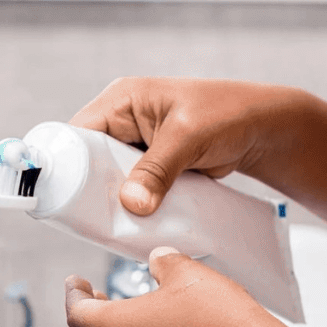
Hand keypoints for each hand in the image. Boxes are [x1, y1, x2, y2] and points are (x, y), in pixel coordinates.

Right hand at [71, 78, 308, 215]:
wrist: (262, 129)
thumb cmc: (228, 115)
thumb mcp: (188, 137)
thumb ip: (157, 169)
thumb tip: (131, 204)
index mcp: (121, 100)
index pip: (78, 133)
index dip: (67, 163)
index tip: (64, 198)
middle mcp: (122, 120)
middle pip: (88, 160)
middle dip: (91, 188)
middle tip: (90, 220)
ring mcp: (135, 144)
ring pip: (108, 177)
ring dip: (112, 199)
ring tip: (109, 226)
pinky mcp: (150, 165)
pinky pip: (130, 187)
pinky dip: (131, 204)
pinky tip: (130, 223)